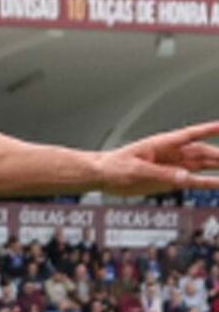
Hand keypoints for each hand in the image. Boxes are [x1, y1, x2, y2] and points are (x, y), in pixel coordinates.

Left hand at [98, 122, 218, 195]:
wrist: (103, 176)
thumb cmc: (115, 167)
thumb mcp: (136, 170)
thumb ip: (161, 173)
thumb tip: (185, 177)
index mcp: (162, 144)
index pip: (191, 134)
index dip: (209, 130)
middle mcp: (172, 153)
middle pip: (204, 152)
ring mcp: (174, 166)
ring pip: (203, 165)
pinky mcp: (171, 179)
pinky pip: (194, 180)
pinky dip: (209, 182)